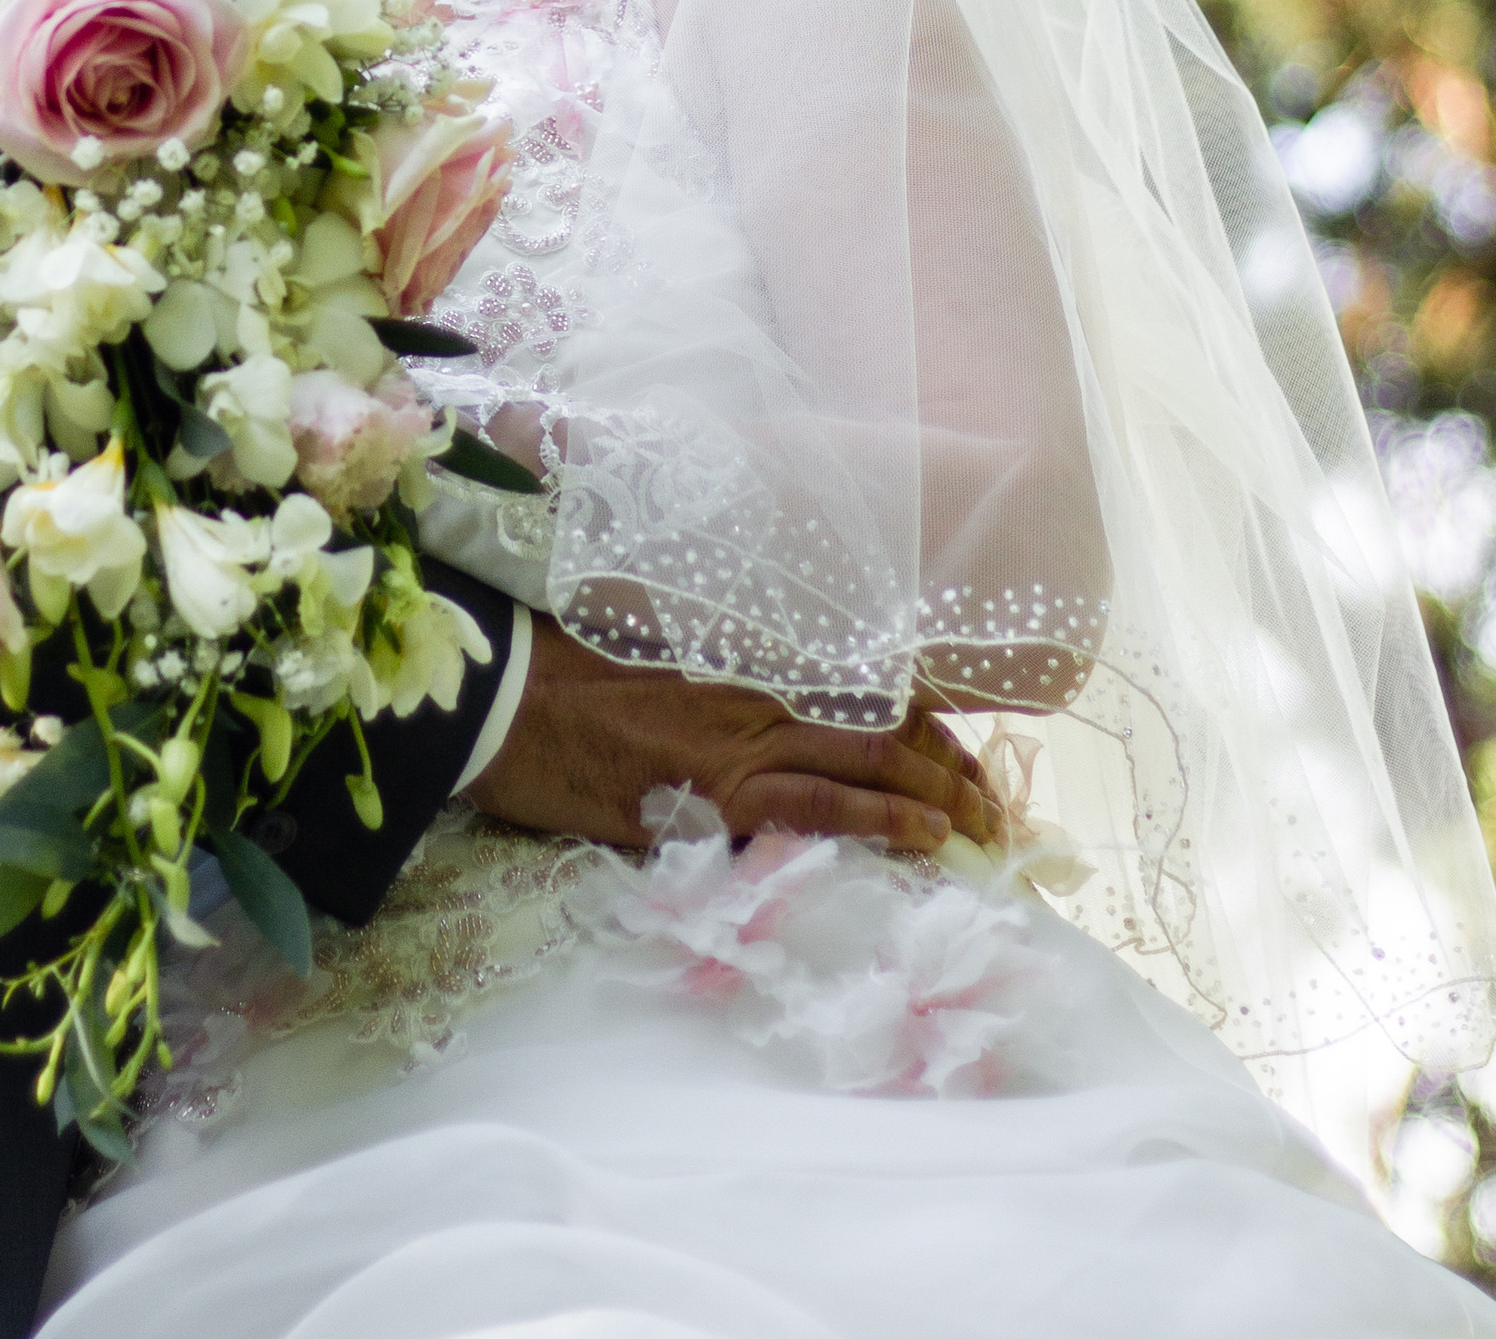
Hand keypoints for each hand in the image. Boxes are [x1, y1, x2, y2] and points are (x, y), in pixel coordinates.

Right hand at [466, 614, 997, 856]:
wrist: (498, 695)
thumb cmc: (556, 674)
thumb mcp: (647, 662)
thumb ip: (710, 681)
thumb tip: (751, 707)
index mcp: (745, 657)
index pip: (860, 684)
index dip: (925, 722)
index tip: (964, 755)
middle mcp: (758, 690)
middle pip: (885, 725)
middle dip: (953, 769)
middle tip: (997, 811)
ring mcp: (740, 740)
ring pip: (871, 762)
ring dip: (942, 799)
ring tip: (988, 833)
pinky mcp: (713, 792)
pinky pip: (816, 805)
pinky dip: (880, 820)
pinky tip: (928, 838)